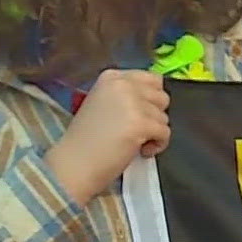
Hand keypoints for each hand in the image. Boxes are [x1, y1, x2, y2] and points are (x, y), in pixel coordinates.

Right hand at [43, 69, 168, 203]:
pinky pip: (165, 133)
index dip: (151, 99)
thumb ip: (126, 96)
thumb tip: (152, 100)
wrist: (75, 163)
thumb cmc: (87, 139)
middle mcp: (123, 84)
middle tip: (136, 129)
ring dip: (154, 132)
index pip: (152, 79)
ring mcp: (132, 102)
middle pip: (162, 96)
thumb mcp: (103, 103)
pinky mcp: (141, 123)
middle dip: (154, 115)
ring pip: (164, 116)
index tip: (139, 114)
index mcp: (112, 77)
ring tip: (134, 142)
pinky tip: (139, 151)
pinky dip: (157, 145)